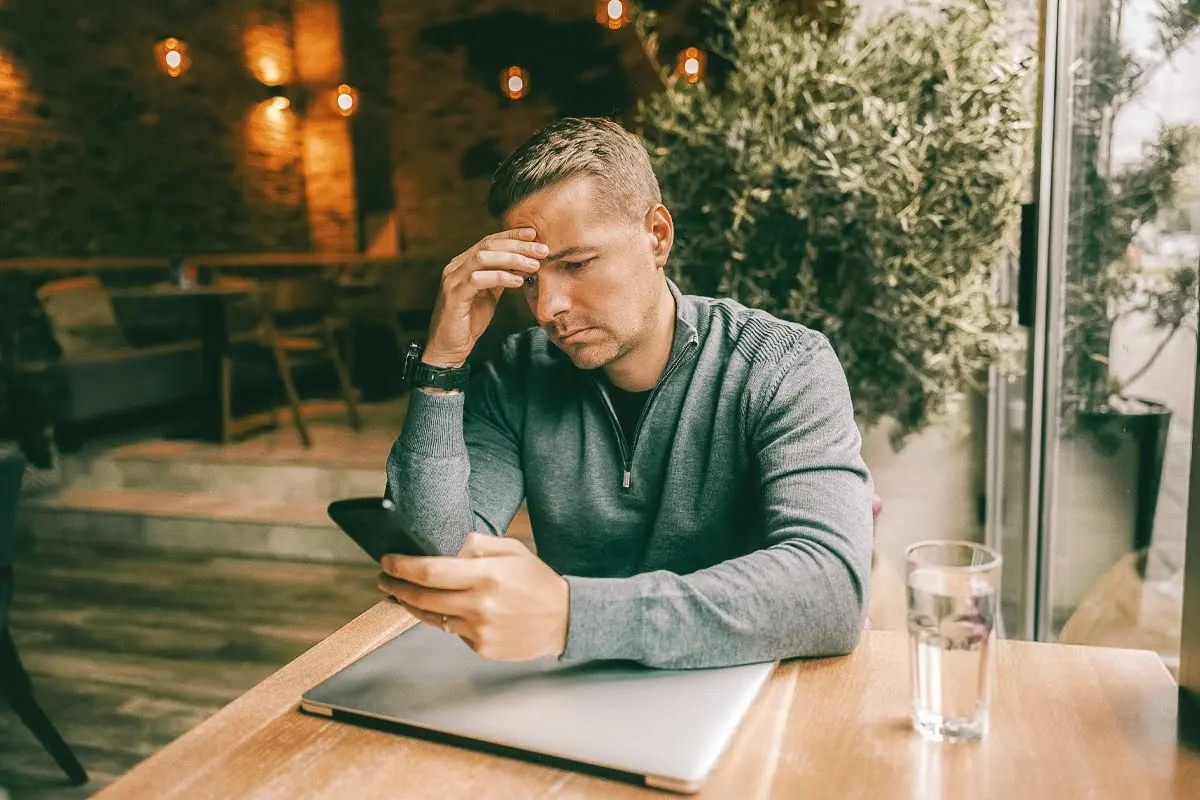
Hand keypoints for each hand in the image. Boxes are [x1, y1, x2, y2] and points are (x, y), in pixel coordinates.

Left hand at [377, 532, 569, 660]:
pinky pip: (452, 631)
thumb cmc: (538, 581)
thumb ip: (477, 544)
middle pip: (422, 597)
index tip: (386, 561)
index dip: (402, 566)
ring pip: (432, 617)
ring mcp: (479, 630)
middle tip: (384, 578)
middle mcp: (480, 604)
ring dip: (411, 605)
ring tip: (400, 593)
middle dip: (397, 586)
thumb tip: (446, 547)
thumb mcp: (512, 550)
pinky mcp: (481, 648)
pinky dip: (444, 618)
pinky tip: (441, 608)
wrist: (564, 619)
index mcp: (487, 575)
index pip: (430, 571)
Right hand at [423, 228, 547, 366]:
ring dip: (512, 259)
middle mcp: (456, 266)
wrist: (449, 348)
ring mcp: (453, 279)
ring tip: (534, 265)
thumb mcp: (489, 295)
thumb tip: (521, 265)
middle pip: (488, 245)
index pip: (489, 241)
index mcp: (463, 263)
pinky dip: (500, 277)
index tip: (534, 234)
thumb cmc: (468, 322)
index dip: (512, 236)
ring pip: (483, 258)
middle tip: (542, 250)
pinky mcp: (454, 295)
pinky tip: (518, 281)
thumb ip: (500, 278)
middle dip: (518, 245)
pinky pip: (478, 279)